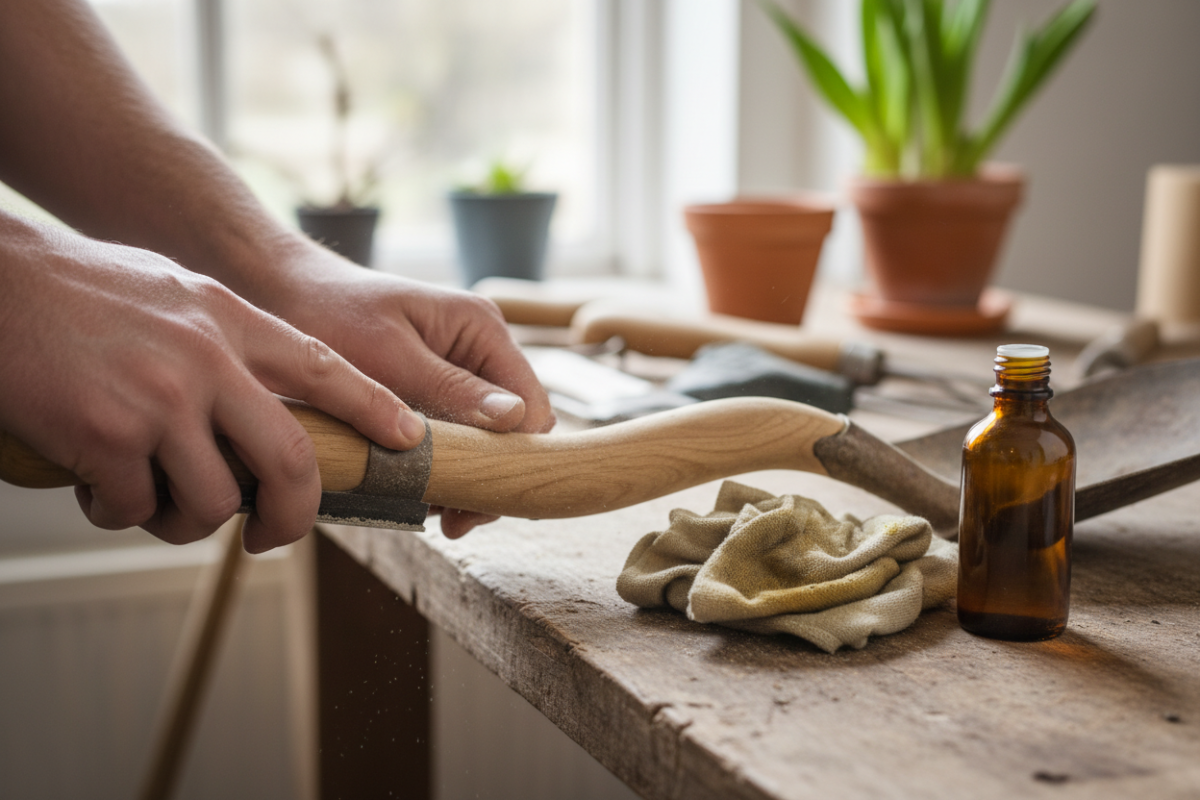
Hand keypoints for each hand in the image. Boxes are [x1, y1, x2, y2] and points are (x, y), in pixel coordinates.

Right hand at [0, 215, 426, 551]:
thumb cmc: (76, 289)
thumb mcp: (172, 293)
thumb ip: (221, 339)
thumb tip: (259, 401)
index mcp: (228, 320)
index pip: (325, 367)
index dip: (374, 408)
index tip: (407, 438)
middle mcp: (207, 359)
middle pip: (291, 461)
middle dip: (293, 516)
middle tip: (274, 536)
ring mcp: (161, 398)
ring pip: (214, 501)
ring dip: (185, 522)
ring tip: (150, 503)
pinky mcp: (108, 435)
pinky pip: (136, 508)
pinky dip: (117, 513)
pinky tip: (94, 489)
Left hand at [261, 245, 555, 537]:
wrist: (284, 295)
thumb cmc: (330, 312)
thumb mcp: (389, 355)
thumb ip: (451, 388)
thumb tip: (514, 418)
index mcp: (482, 328)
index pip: (531, 404)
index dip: (515, 457)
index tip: (477, 500)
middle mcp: (481, 348)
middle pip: (515, 427)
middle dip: (490, 474)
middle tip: (453, 521)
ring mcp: (462, 368)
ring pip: (488, 437)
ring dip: (467, 475)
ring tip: (434, 512)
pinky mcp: (437, 388)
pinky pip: (457, 433)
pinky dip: (444, 464)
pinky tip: (420, 491)